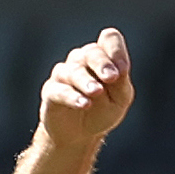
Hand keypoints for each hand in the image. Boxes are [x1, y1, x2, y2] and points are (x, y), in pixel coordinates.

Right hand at [39, 27, 134, 148]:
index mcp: (102, 58)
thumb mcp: (120, 99)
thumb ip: (121, 83)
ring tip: (96, 92)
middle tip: (112, 77)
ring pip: (74, 71)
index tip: (123, 69)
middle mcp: (82, 60)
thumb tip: (120, 69)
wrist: (79, 134)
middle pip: (91, 52)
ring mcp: (64, 74)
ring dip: (86, 81)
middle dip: (102, 63)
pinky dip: (72, 96)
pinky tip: (84, 104)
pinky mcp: (51, 91)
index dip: (116, 50)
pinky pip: (59, 90)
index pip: (109, 39)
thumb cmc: (102, 111)